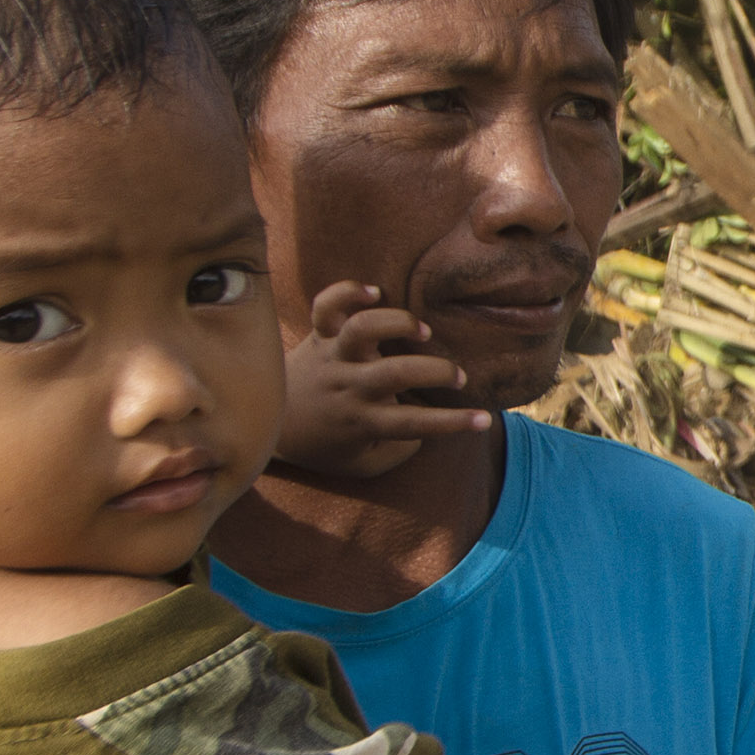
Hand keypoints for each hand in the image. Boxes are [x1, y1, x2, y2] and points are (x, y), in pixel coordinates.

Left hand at [275, 281, 485, 481]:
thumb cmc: (326, 446)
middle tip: (457, 375)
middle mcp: (349, 386)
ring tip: (421, 330)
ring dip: (397, 324)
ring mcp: (332, 357)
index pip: (413, 425)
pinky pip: (325, 305)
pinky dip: (348, 291)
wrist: (269, 425)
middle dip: (435, 371)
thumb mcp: (364, 463)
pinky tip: (374, 291)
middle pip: (395, 374)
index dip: (452, 423)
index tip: (484, 420)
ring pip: (362, 329)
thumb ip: (397, 451)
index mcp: (362, 420)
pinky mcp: (318, 335)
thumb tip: (425, 432)